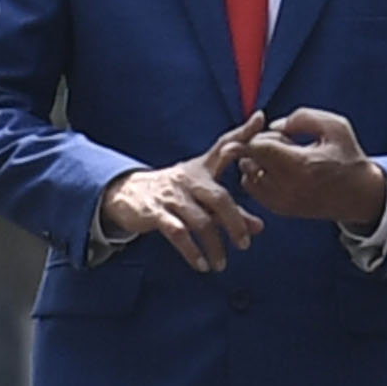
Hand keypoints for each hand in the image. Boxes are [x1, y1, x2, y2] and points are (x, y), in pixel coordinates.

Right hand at [97, 149, 260, 273]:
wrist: (125, 194)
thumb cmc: (172, 193)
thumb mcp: (200, 196)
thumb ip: (231, 210)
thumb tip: (260, 228)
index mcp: (201, 169)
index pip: (225, 146)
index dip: (243, 134)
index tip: (261, 121)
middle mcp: (189, 180)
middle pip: (219, 198)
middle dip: (235, 223)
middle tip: (244, 244)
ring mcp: (172, 196)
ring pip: (200, 221)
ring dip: (214, 246)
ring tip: (221, 264)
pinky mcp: (155, 213)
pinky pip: (178, 233)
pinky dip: (191, 251)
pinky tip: (200, 264)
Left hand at [226, 106, 386, 232]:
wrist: (360, 195)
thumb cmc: (348, 157)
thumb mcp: (334, 127)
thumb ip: (302, 118)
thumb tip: (272, 125)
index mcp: (301, 165)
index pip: (257, 147)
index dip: (255, 133)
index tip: (261, 126)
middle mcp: (287, 187)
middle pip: (249, 159)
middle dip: (258, 145)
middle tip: (283, 142)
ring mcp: (282, 201)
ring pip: (247, 174)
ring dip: (256, 161)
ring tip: (281, 156)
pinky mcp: (279, 209)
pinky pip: (252, 187)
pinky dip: (257, 175)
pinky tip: (279, 168)